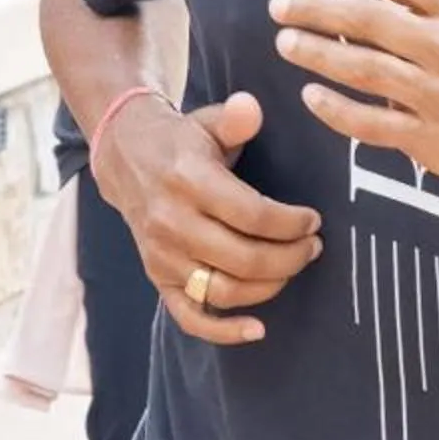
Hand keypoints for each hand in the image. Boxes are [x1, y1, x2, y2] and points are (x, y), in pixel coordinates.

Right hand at [91, 89, 320, 344]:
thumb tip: (251, 108)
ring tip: (292, 267)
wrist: (125, 158)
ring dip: (270, 286)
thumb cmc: (181, 142)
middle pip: (244, 258)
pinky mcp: (157, 276)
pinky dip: (224, 331)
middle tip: (312, 246)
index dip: (291, 224)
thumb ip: (234, 118)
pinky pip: (189, 317)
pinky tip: (258, 329)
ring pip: (225, 290)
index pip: (252, 215)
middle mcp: (171, 222)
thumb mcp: (206, 121)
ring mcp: (162, 255)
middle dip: (291, 257)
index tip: (313, 220)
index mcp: (188, 181)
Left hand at [269, 0, 438, 191]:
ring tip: (285, 42)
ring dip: (318, 54)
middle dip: (316, 9)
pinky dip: (338, 111)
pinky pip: (373, 124)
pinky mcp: (428, 137)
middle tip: (278, 5)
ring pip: (366, 70)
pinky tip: (310, 95)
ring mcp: (437, 94)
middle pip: (369, 20)